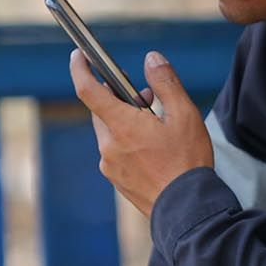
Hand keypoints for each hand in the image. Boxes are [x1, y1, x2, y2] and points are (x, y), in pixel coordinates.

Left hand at [69, 50, 212, 216]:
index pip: (88, 90)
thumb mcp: (184, 115)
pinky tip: (153, 148)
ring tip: (156, 124)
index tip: (79, 56)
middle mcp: (108, 145)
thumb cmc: (187, 161)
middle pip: (102, 110)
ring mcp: (110, 165)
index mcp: (122, 126)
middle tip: (146, 96)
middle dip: (119, 97)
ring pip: (110, 131)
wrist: (187, 210)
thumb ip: (165, 82)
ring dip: (126, 121)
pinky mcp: (116, 179)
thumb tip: (151, 59)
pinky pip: (115, 151)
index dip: (80, 69)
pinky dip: (128, 141)